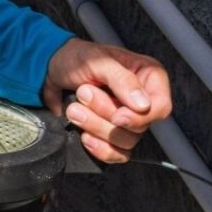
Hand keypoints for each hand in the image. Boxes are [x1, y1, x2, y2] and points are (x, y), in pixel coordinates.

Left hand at [42, 38, 171, 162]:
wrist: (51, 67)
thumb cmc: (77, 57)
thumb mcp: (98, 60)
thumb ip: (122, 79)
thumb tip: (143, 105)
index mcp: (148, 76)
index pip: (160, 107)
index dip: (139, 117)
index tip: (117, 116)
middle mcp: (143, 100)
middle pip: (139, 127)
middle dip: (105, 114)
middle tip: (83, 93)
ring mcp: (129, 119)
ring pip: (125, 141)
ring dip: (96, 127)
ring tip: (75, 108)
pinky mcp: (114, 135)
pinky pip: (116, 153)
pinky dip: (99, 147)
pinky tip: (83, 135)